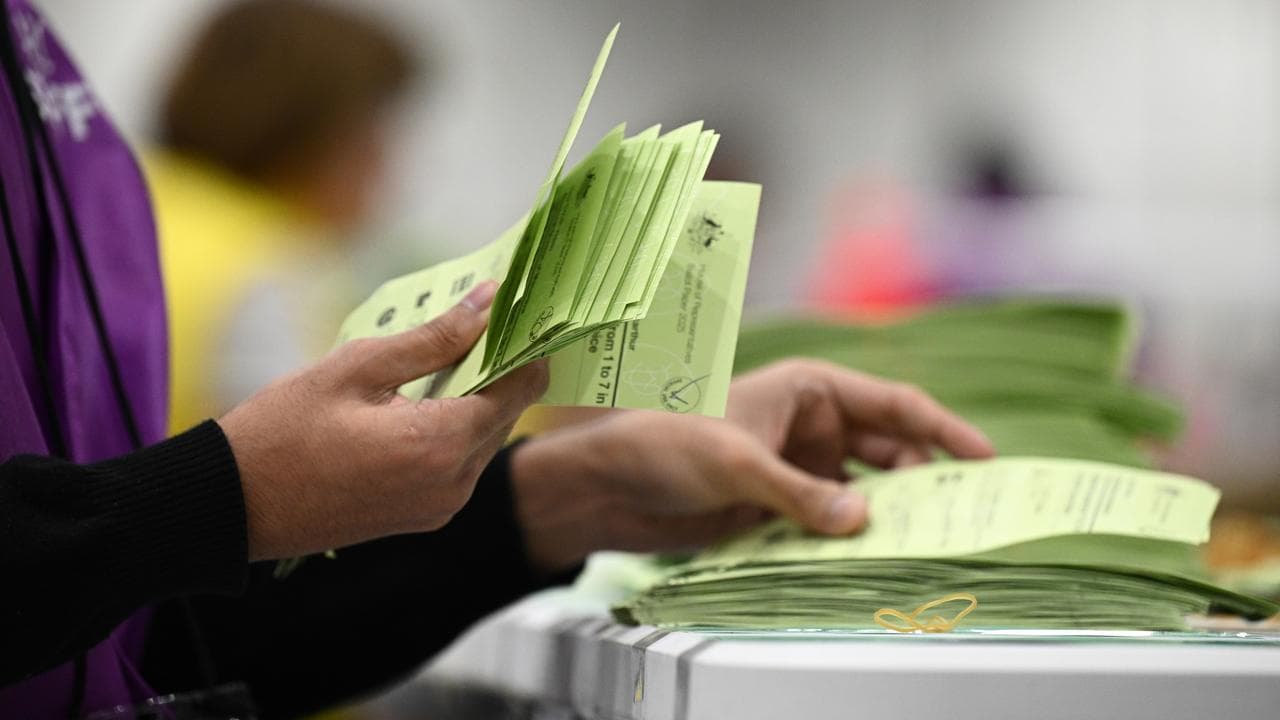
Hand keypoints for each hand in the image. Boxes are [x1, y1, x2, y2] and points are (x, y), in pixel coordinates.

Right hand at [219, 280, 548, 560]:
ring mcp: (442, 507)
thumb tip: (487, 302)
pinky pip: (461, 463)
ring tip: (446, 351)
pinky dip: (456, 427)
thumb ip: (433, 338)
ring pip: (486, 437)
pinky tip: (424, 396)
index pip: (521, 384)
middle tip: (478, 317)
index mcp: (441, 445)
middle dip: (500, 364)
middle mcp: (454, 484)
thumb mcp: (357, 367)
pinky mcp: (426, 516)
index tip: (515, 307)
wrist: (232, 506)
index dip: (524, 342)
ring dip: (476, 396)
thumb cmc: (283, 430)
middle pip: (509, 410)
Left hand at [511, 359, 992, 571]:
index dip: (944, 428)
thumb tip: (862, 521)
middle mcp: (813, 425)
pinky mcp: (784, 505)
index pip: (893, 404)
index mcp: (809, 388)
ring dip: (888, 513)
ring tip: (926, 542)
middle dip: (924, 480)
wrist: (609, 487)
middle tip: (963, 516)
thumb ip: (799, 493)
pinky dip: (853, 538)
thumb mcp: (734, 462)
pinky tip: (873, 558)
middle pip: (890, 451)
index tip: (985, 458)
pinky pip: (833, 521)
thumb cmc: (662, 445)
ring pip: (866, 491)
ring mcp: (801, 466)